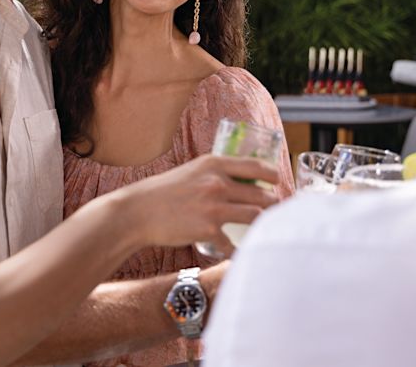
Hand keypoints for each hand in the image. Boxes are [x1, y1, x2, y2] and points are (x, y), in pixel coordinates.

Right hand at [113, 154, 283, 249]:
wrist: (138, 211)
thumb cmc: (163, 192)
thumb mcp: (191, 171)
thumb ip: (214, 174)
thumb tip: (239, 181)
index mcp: (214, 164)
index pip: (256, 166)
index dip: (272, 175)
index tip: (277, 182)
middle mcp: (217, 183)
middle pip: (262, 195)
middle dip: (273, 205)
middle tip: (275, 212)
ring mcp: (214, 207)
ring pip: (256, 217)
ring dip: (263, 225)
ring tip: (262, 230)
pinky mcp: (208, 230)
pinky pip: (233, 243)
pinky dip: (235, 249)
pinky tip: (234, 251)